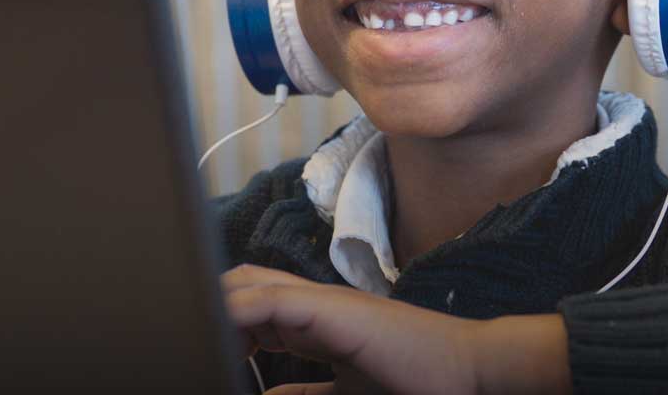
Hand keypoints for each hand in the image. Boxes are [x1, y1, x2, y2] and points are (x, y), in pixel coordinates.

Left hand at [219, 265, 568, 394]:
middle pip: (248, 283)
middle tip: (200, 340)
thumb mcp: (349, 394)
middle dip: (216, 304)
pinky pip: (271, 301)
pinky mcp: (333, 309)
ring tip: (201, 332)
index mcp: (323, 324)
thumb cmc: (418, 382)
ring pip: (251, 285)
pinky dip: (240, 310)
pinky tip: (224, 333)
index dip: (229, 322)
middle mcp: (320, 306)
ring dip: (221, 304)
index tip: (209, 350)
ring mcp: (326, 303)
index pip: (260, 305)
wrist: (468, 371)